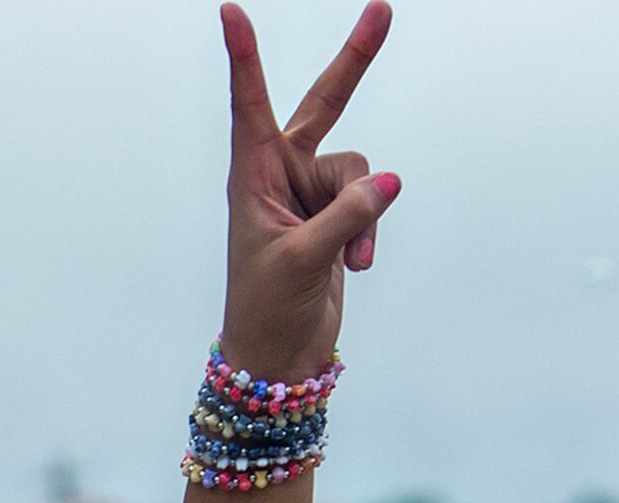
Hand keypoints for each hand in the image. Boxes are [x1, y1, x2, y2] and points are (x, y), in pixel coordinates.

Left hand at [216, 2, 402, 383]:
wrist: (278, 353)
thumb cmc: (266, 306)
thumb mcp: (301, 260)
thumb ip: (346, 217)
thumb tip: (388, 183)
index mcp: (251, 176)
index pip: (249, 105)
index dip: (244, 58)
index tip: (230, 12)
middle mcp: (280, 174)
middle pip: (325, 104)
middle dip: (356, 60)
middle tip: (383, 8)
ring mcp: (312, 192)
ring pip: (359, 173)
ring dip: (360, 218)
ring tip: (342, 259)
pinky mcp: (338, 214)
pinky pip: (370, 203)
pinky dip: (367, 236)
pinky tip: (350, 267)